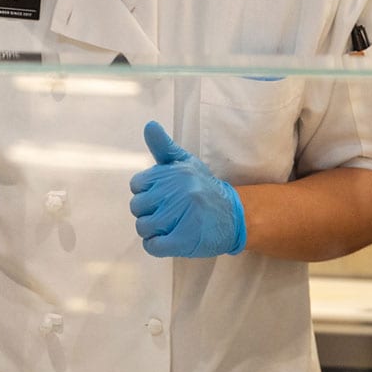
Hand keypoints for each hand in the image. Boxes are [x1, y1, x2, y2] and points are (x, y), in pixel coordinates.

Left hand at [129, 121, 246, 257]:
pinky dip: (155, 245)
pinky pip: (153, 246)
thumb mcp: (186, 162)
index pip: (137, 184)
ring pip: (143, 227)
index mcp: (175, 173)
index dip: (146, 192)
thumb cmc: (203, 187)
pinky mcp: (185, 240)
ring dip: (152, 230)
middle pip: (137, 207)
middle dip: (148, 212)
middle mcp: (179, 192)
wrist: (234, 216)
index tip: (161, 195)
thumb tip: (149, 125)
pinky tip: (167, 240)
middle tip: (166, 213)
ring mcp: (182, 217)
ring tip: (168, 226)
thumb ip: (163, 147)